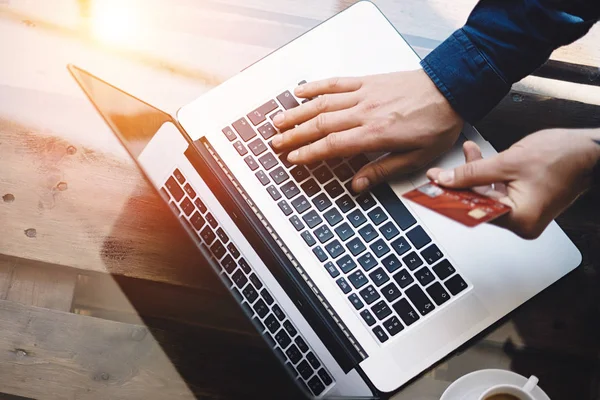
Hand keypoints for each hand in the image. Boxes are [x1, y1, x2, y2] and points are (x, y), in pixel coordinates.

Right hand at [271, 70, 463, 191]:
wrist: (452, 89)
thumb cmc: (438, 123)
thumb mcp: (417, 158)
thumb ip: (383, 171)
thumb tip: (358, 185)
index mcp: (376, 134)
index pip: (332, 145)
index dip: (309, 153)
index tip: (293, 159)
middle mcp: (365, 112)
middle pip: (320, 125)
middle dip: (294, 136)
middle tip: (275, 143)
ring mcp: (364, 94)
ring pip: (322, 104)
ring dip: (297, 113)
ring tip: (278, 121)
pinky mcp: (367, 81)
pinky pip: (336, 82)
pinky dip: (316, 86)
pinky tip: (300, 91)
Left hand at [427, 129, 599, 238]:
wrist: (592, 150)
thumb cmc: (562, 156)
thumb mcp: (508, 162)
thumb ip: (472, 173)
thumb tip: (445, 181)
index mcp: (519, 220)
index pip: (473, 211)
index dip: (449, 198)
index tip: (429, 192)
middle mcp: (522, 222)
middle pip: (478, 204)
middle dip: (459, 183)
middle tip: (437, 174)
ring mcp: (524, 213)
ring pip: (487, 194)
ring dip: (473, 174)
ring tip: (464, 154)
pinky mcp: (525, 202)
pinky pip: (499, 190)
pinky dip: (488, 174)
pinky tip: (477, 157)